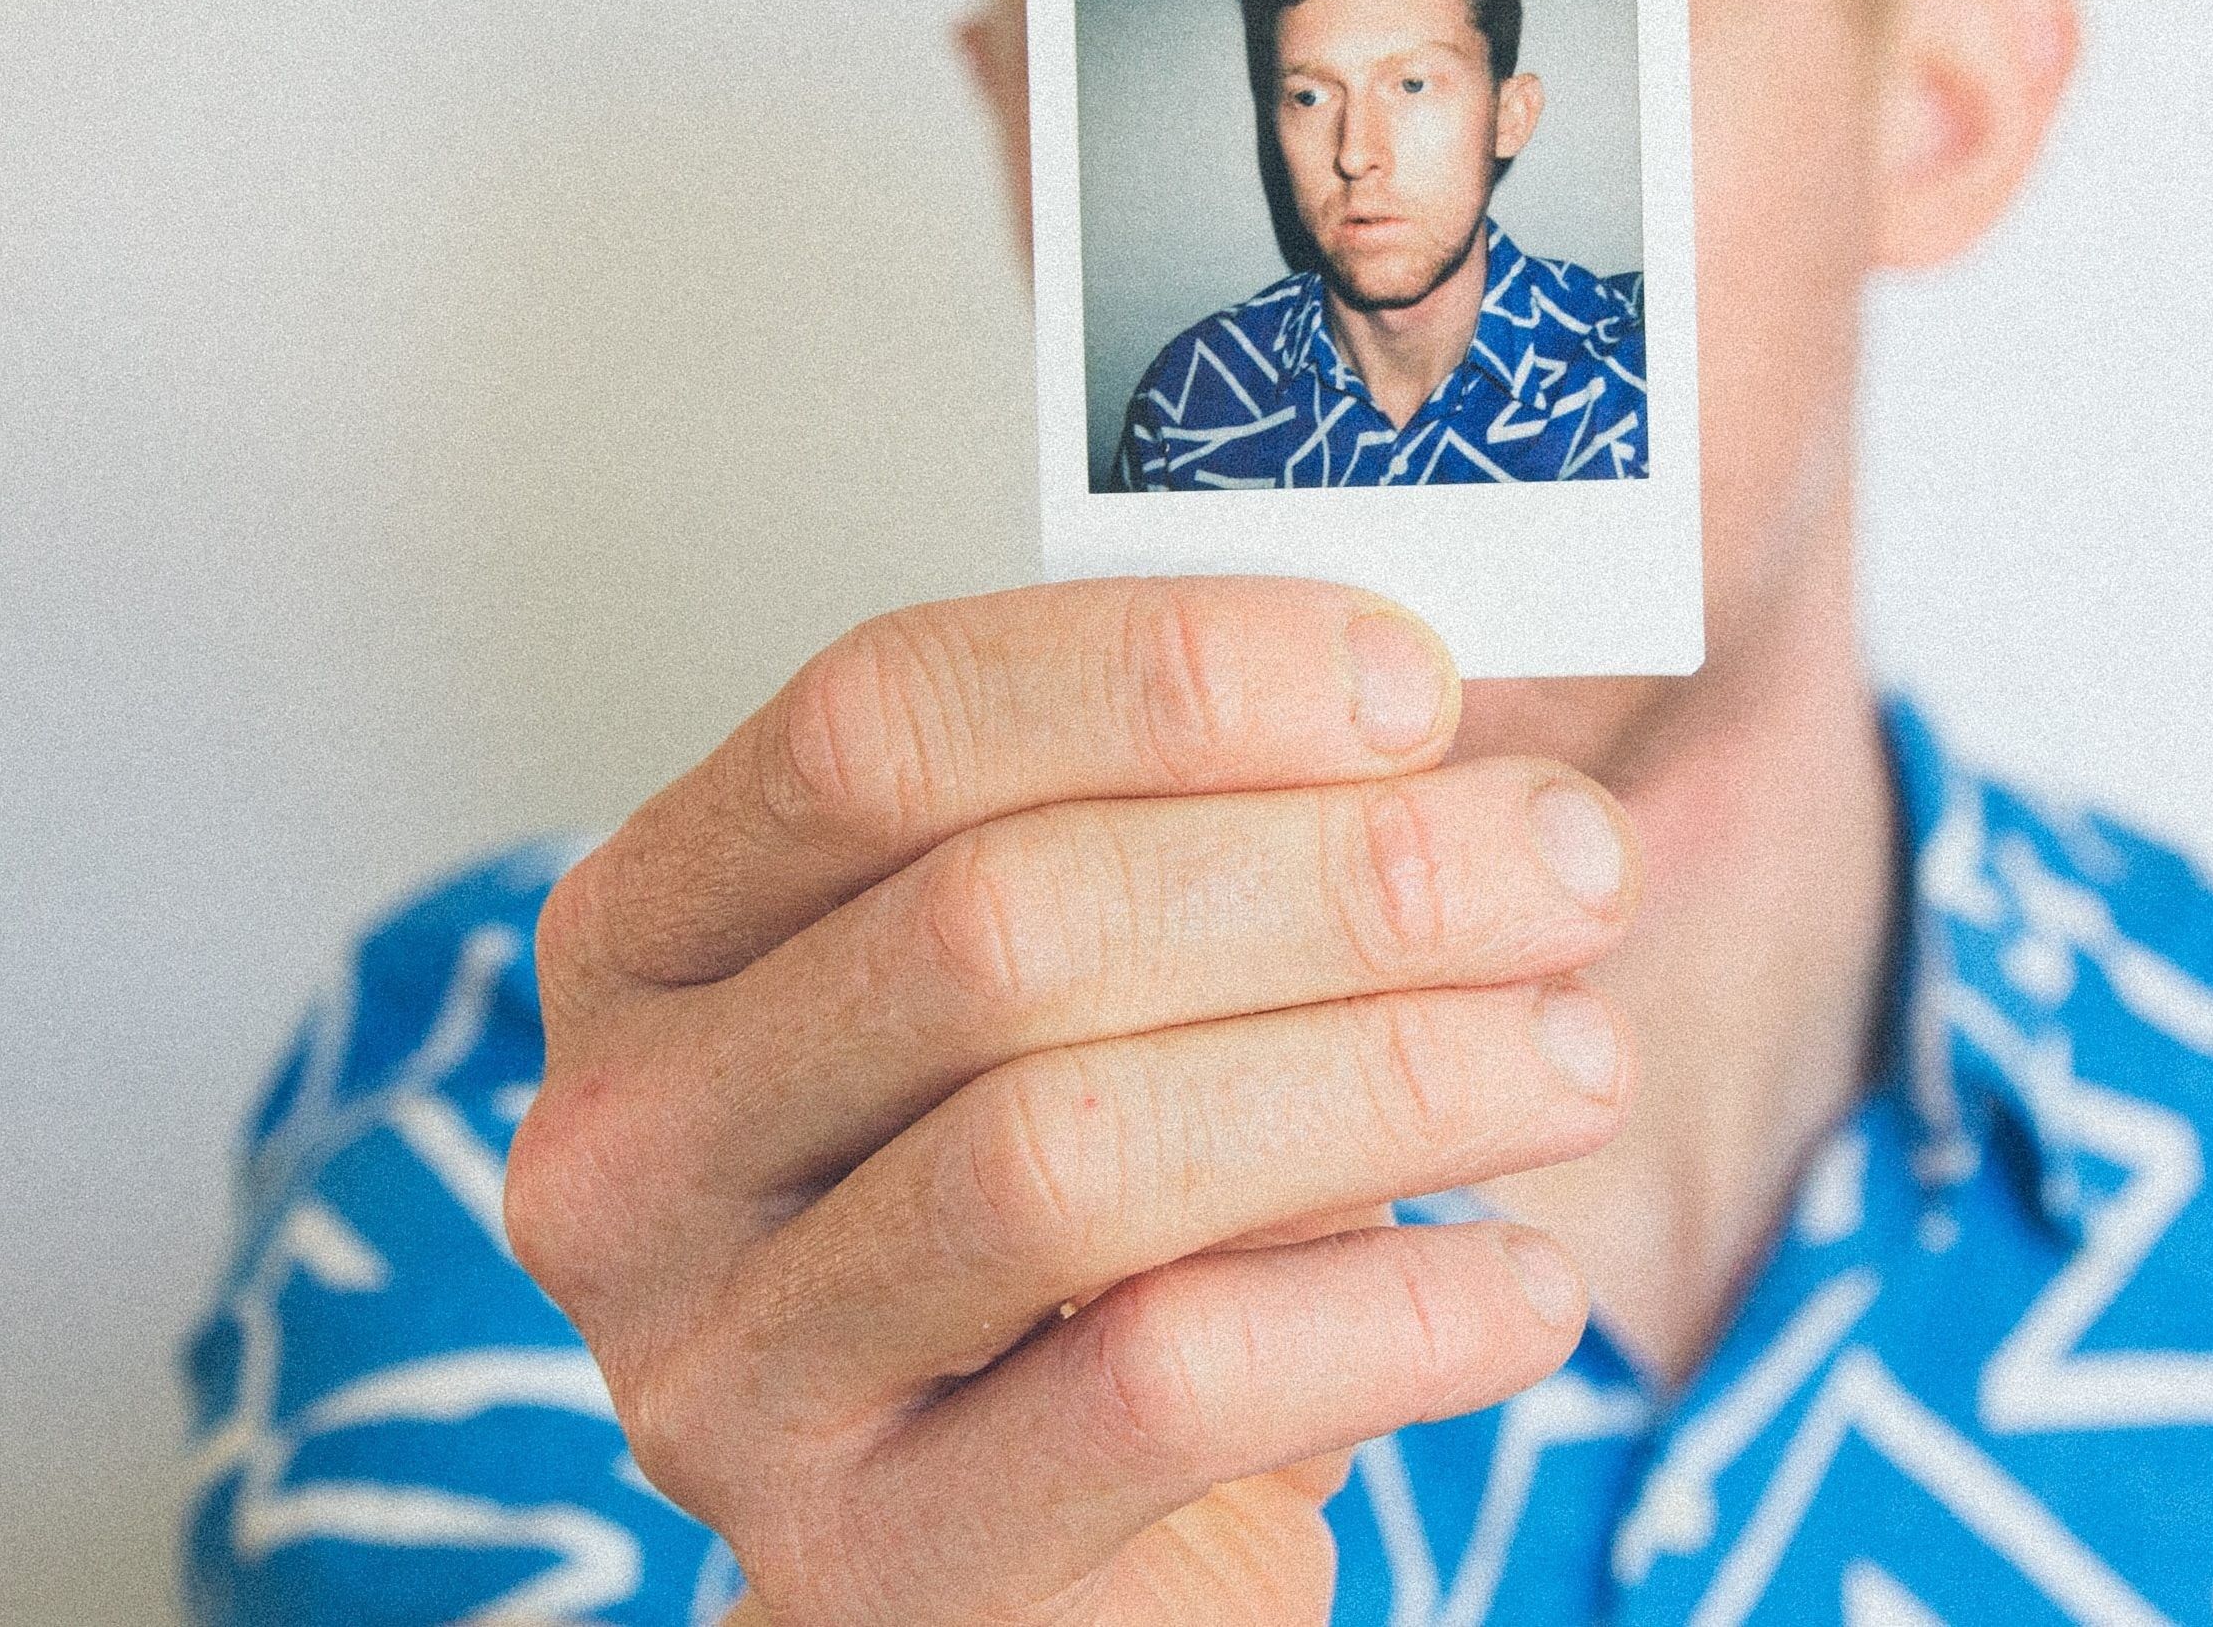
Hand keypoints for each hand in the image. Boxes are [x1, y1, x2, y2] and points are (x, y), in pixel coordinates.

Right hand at [507, 578, 1638, 1624]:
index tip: (1412, 679)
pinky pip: (1157, 1394)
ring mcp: (726, 1375)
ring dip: (1382, 1078)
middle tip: (1567, 865)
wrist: (1034, 1574)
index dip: (1158, 675)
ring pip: (1068, 1155)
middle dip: (1332, 875)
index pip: (874, 728)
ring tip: (1578, 1056)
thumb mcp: (1100, 1005)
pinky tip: (1522, 1282)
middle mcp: (634, 1148)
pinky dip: (1384, 1316)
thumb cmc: (1078, 1251)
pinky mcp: (873, 1568)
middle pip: (990, 928)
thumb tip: (1431, 723)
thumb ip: (1196, 840)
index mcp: (656, 938)